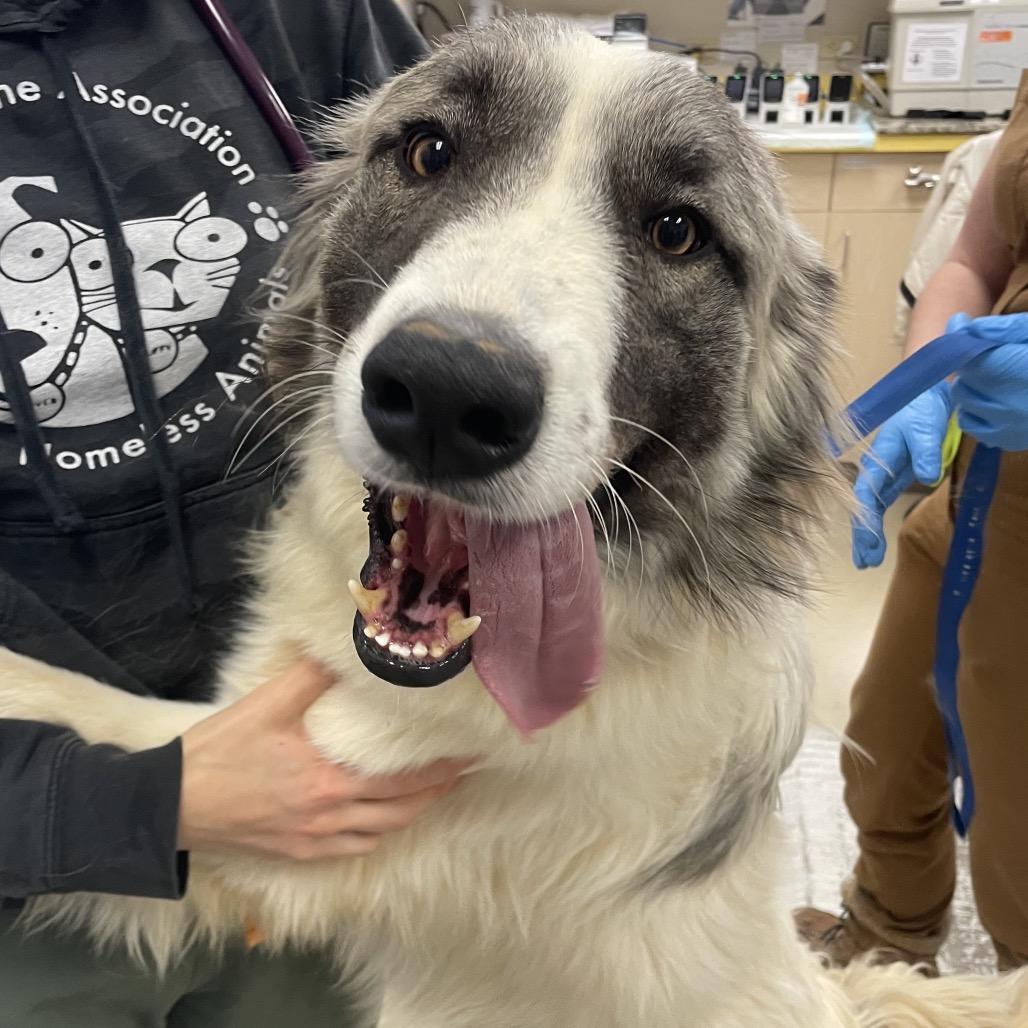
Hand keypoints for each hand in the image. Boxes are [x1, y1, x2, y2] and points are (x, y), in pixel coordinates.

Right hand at [178, 660, 473, 860]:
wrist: (170, 806)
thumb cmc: (219, 751)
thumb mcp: (265, 704)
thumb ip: (309, 678)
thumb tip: (342, 649)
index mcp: (328, 779)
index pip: (402, 779)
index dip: (440, 769)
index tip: (468, 755)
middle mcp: (329, 815)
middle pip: (401, 808)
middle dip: (438, 791)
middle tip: (464, 772)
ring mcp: (314, 839)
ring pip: (381, 832)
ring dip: (411, 813)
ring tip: (433, 793)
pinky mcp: (296, 853)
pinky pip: (352, 850)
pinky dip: (376, 834)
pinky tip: (382, 821)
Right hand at [851, 381, 952, 568]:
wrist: (925, 398)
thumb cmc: (922, 411)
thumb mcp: (925, 429)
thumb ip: (925, 452)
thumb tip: (927, 476)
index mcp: (878, 459)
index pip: (867, 492)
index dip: (866, 516)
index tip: (868, 538)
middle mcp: (875, 471)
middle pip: (862, 507)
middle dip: (862, 534)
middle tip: (864, 561)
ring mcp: (883, 476)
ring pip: (868, 510)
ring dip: (865, 535)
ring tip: (865, 562)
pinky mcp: (893, 479)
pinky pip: (879, 506)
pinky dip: (874, 526)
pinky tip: (873, 544)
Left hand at [949, 311, 1027, 450]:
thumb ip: (1003, 328)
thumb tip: (959, 325)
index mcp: (1020, 373)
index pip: (968, 360)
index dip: (965, 343)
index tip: (969, 329)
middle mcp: (1011, 405)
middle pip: (964, 383)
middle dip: (973, 367)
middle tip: (996, 357)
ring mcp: (1010, 427)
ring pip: (964, 405)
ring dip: (973, 390)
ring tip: (1000, 379)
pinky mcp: (1011, 442)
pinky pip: (972, 426)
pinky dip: (977, 412)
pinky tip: (998, 400)